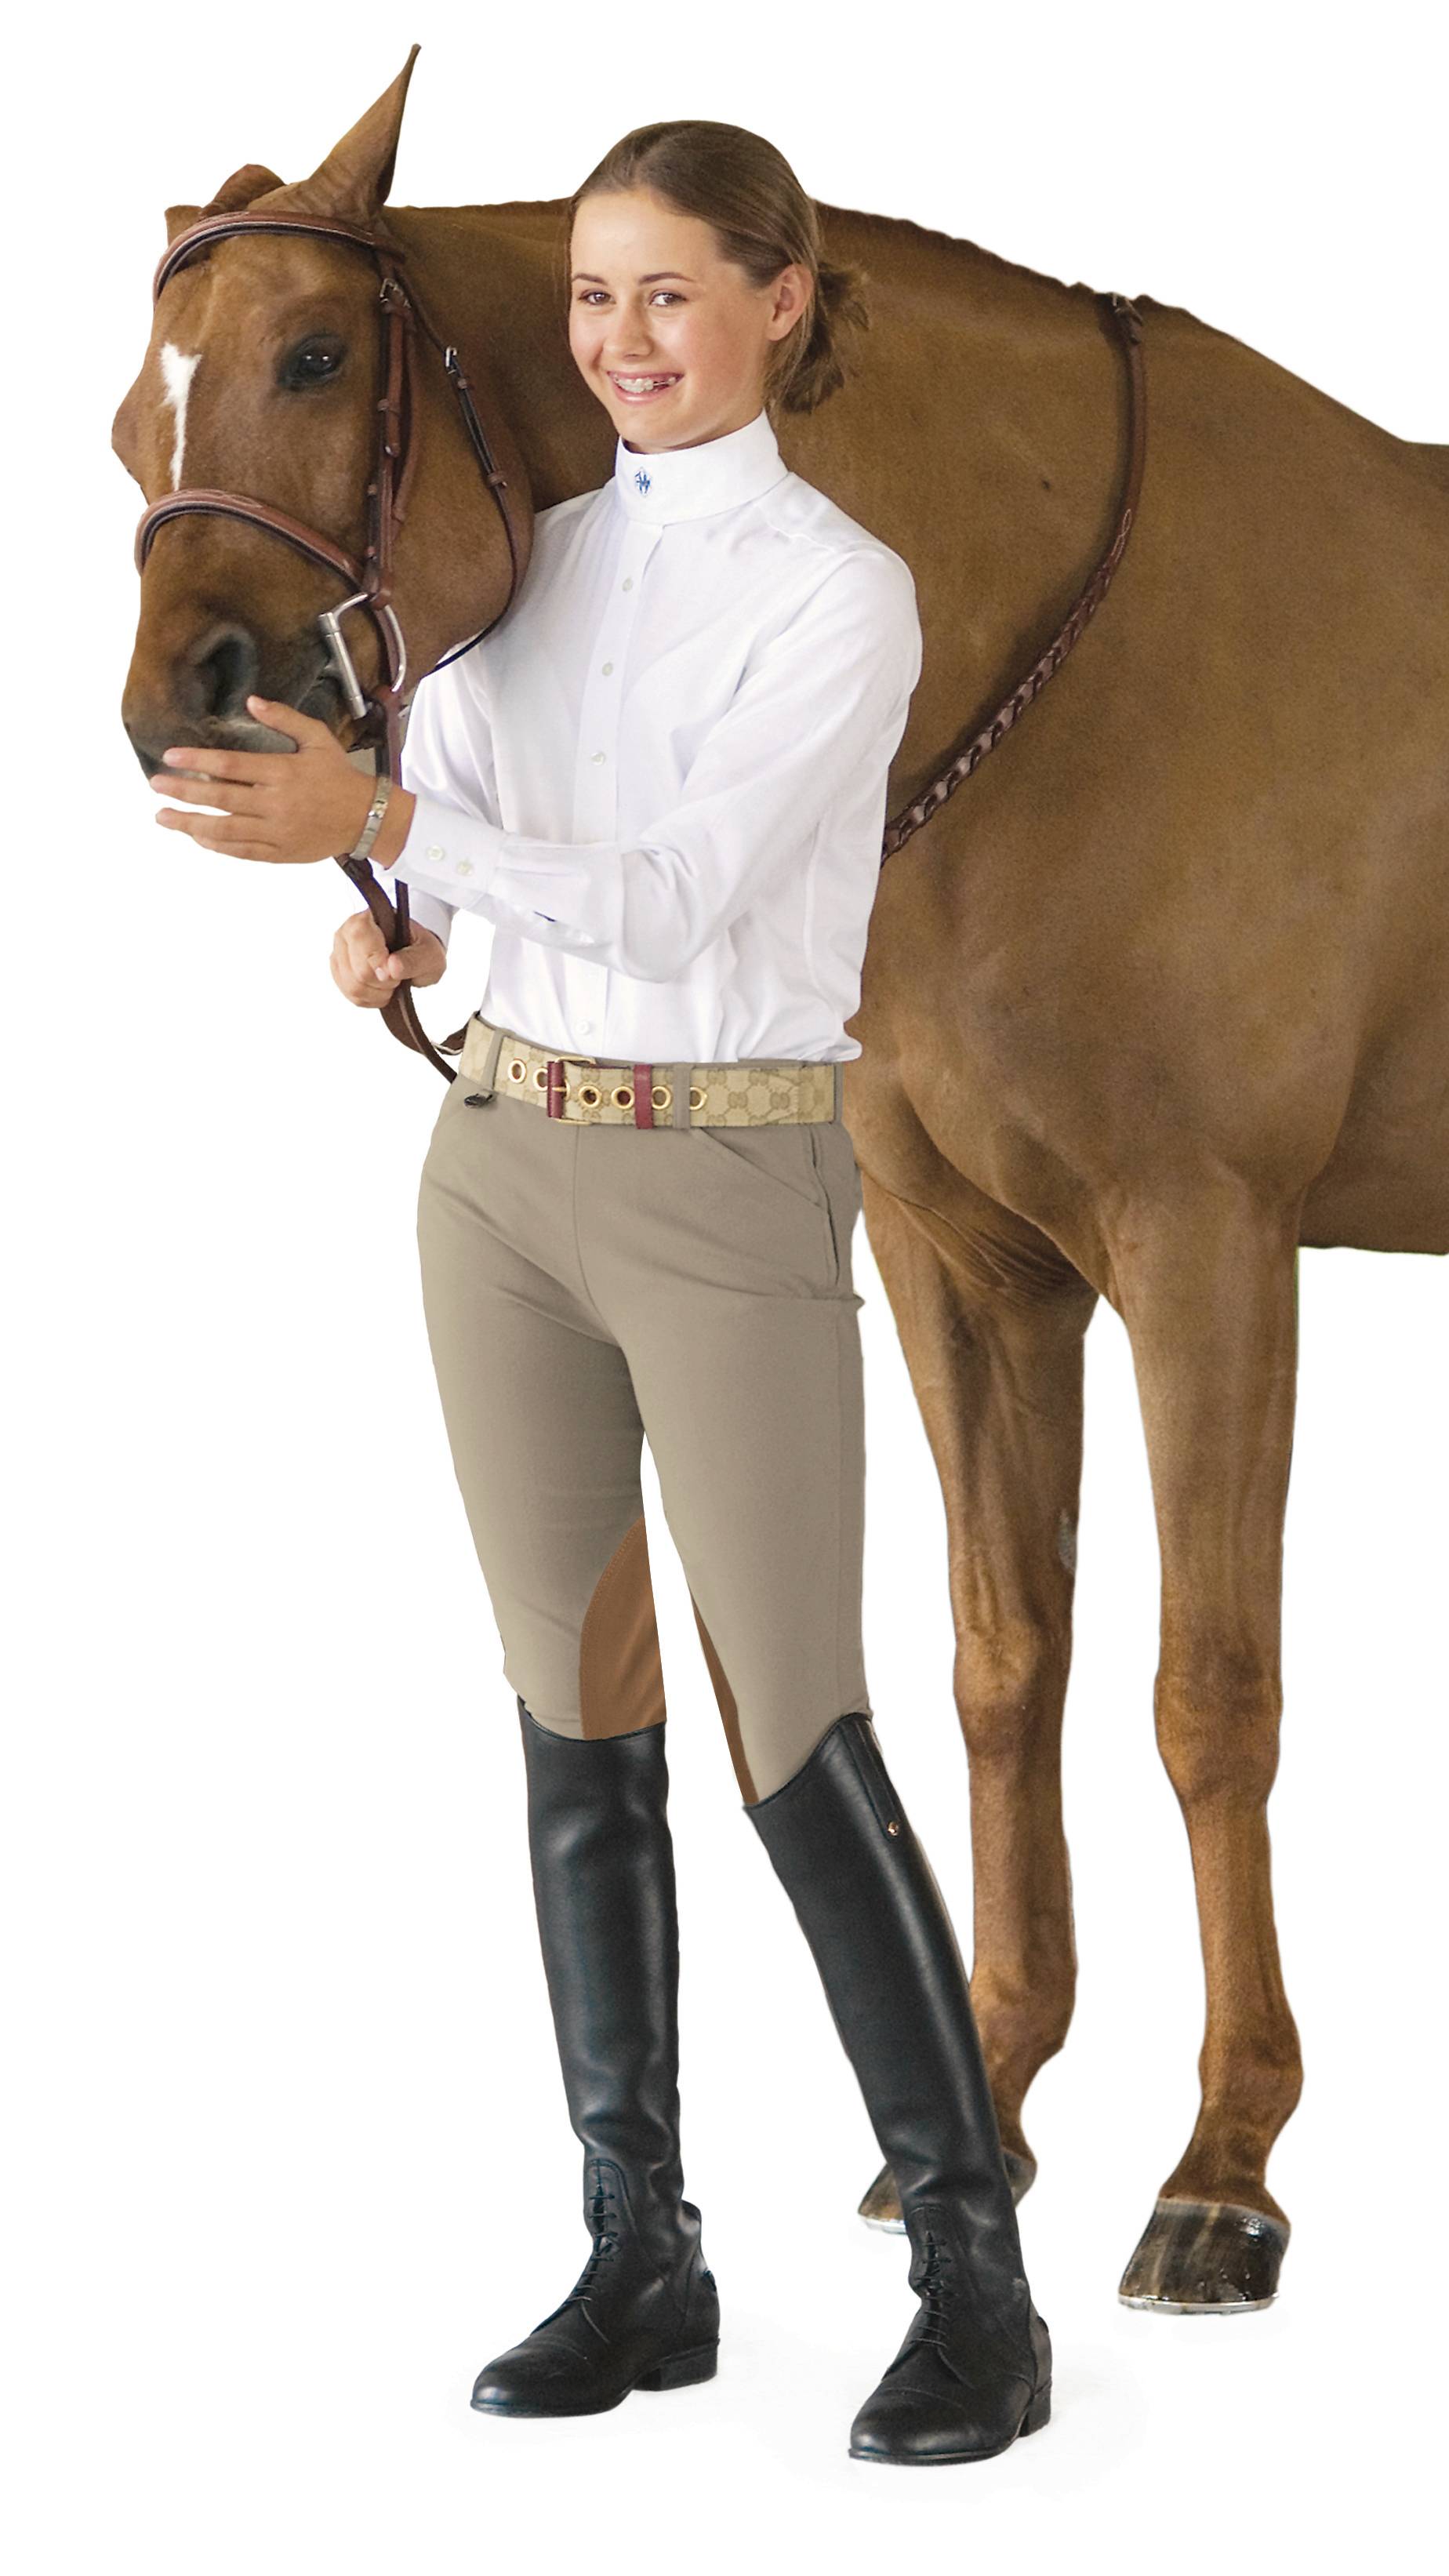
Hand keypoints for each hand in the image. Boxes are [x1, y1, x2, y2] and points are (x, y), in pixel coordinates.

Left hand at [149, 695, 377, 863]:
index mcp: (282, 772)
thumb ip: (284, 718)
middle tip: (155, 786)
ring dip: (190, 824)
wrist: (366, 818)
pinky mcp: (280, 853)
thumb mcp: (317, 738)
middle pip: (220, 799)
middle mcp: (276, 804)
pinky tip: (196, 837)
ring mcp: (277, 832)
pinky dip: (216, 845)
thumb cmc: (339, 775)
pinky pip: (241, 851)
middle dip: (183, 792)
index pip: (230, 766)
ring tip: (163, 817)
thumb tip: (251, 701)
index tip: (170, 757)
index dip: (196, 762)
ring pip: (225, 830)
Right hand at [331, 910, 446, 1007]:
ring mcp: (339, 953)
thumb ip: (413, 960)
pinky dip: (370, 998)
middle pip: (356, 971)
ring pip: (352, 986)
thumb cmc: (420, 948)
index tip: (394, 974)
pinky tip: (381, 990)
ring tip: (391, 982)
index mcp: (369, 918)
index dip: (377, 962)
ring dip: (378, 992)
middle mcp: (347, 932)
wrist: (413, 953)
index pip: (360, 938)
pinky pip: (350, 995)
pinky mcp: (339, 971)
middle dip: (383, 982)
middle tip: (398, 976)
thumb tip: (392, 968)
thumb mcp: (429, 953)